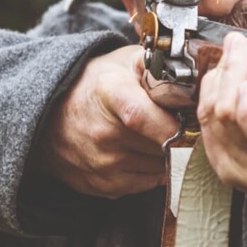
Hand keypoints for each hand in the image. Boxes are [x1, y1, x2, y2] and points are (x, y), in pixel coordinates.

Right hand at [34, 45, 181, 197]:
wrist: (51, 115)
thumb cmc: (96, 85)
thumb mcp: (124, 62)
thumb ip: (159, 64)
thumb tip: (195, 71)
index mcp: (110, 95)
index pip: (146, 118)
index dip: (175, 124)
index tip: (191, 122)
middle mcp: (103, 133)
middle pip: (163, 144)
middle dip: (177, 136)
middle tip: (173, 123)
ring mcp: (101, 163)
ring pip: (160, 166)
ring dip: (164, 154)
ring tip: (151, 135)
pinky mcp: (102, 185)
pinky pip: (146, 183)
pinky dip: (150, 170)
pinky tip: (139, 152)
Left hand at [196, 33, 246, 212]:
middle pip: (231, 118)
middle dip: (232, 72)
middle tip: (239, 45)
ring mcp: (239, 170)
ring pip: (212, 115)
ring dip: (220, 78)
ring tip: (234, 55)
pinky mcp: (220, 165)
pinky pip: (204, 121)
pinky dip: (210, 92)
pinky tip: (222, 78)